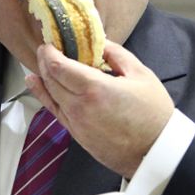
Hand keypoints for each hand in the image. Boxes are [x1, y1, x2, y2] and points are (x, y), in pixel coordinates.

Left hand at [26, 40, 173, 177]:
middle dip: (44, 62)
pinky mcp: (77, 135)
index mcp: (95, 89)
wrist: (156, 152)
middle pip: (51, 80)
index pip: (59, 67)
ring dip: (43, 78)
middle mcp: (80, 107)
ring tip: (39, 66)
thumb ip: (116, 54)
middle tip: (45, 50)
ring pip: (50, 96)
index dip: (49, 53)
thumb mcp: (141, 74)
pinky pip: (56, 112)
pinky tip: (39, 87)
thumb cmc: (154, 115)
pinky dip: (45, 97)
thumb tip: (99, 43)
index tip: (49, 43)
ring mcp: (76, 123)